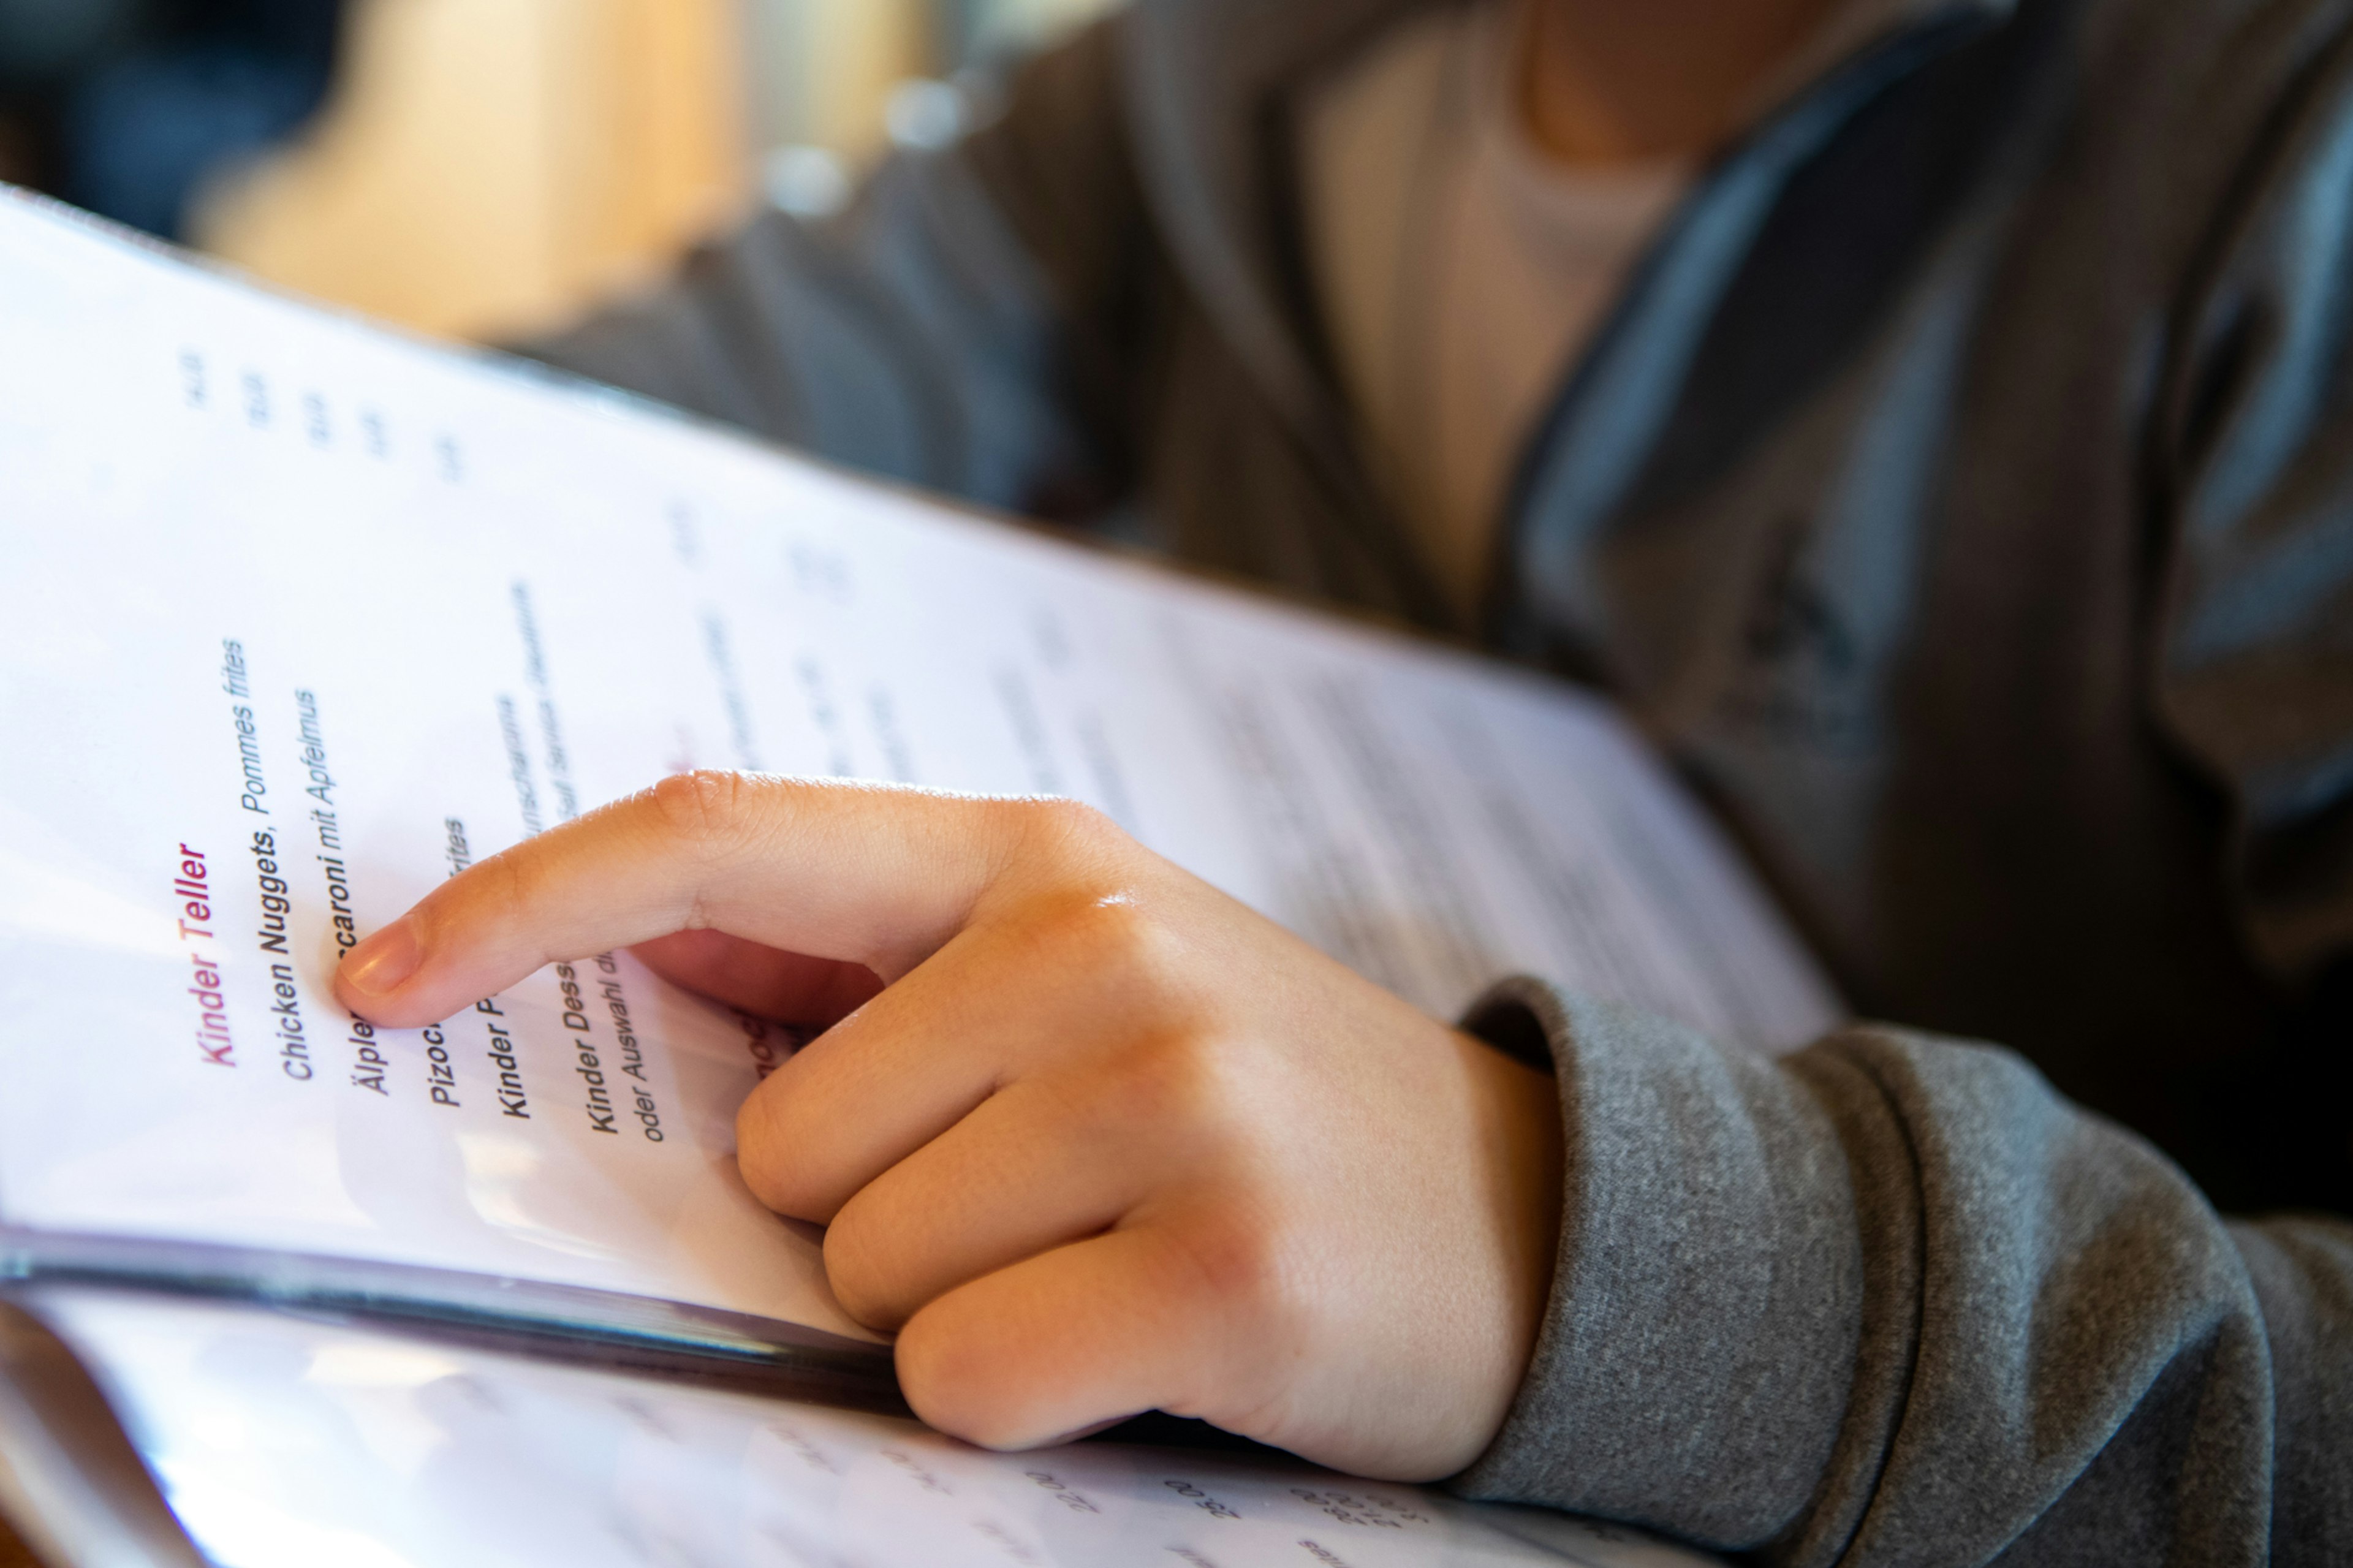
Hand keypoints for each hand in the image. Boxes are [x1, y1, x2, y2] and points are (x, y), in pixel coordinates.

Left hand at [334, 772, 1562, 1478]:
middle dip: (865, 1215)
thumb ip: (877, 959)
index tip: (371, 981)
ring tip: (1109, 1259)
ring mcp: (1165, 1096)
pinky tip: (1147, 1344)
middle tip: (1041, 1202)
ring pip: (860, 1272)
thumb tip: (647, 950)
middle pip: (785, 1145)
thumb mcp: (1091, 968)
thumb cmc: (1261, 1095)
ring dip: (951, 1308)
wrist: (1533, 1212)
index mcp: (1035, 858)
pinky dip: (1022, 1397)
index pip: (717, 836)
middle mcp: (1093, 945)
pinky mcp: (1216, 1265)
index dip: (522, 903)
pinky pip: (960, 1379)